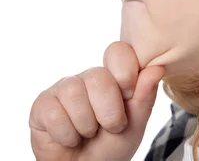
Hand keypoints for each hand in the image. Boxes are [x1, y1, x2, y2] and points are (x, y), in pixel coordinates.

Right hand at [29, 41, 165, 160]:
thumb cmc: (109, 148)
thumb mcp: (134, 126)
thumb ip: (144, 97)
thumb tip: (156, 67)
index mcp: (111, 77)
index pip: (117, 52)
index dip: (125, 71)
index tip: (128, 94)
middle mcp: (86, 78)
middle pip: (98, 77)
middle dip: (108, 112)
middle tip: (109, 127)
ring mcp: (62, 89)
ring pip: (74, 93)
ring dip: (86, 126)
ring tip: (86, 134)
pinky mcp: (41, 104)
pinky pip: (54, 112)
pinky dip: (66, 135)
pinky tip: (68, 138)